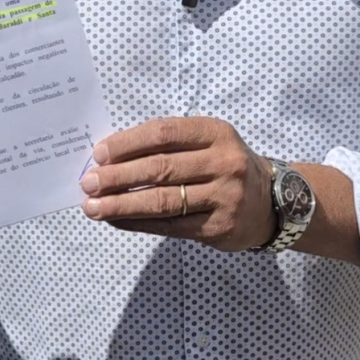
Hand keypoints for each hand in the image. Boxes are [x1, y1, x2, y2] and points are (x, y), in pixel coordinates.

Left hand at [79, 117, 276, 251]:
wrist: (271, 201)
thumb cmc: (225, 165)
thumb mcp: (208, 142)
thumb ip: (169, 146)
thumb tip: (112, 157)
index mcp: (215, 132)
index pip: (164, 133)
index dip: (128, 143)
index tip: (99, 153)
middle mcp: (223, 162)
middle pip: (160, 168)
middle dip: (118, 176)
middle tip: (88, 182)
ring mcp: (223, 196)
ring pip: (163, 201)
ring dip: (122, 204)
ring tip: (93, 207)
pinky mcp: (219, 227)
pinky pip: (170, 226)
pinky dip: (138, 223)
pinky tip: (116, 220)